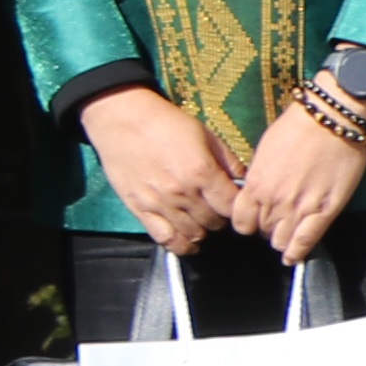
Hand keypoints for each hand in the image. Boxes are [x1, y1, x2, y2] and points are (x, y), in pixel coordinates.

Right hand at [77, 84, 247, 255]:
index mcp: (202, 172)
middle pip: (214, 222)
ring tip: (201, 220)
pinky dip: (180, 245)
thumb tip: (243, 180)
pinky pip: (165, 239)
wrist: (121, 120)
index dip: (238, 207)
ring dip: (202, 230)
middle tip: (216, 208)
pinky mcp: (140, 209)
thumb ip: (227, 160)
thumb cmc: (164, 123)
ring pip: (193, 234)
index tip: (235, 202)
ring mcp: (160, 204)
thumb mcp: (205, 134)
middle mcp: (183, 193)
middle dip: (220, 217)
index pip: (231, 206)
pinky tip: (187, 242)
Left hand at [232, 103, 365, 262]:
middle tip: (275, 222)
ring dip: (281, 239)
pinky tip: (294, 258)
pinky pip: (306, 241)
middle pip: (262, 231)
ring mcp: (299, 207)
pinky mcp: (325, 210)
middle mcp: (273, 201)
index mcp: (255, 185)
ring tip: (286, 235)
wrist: (331, 120)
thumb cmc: (297, 128)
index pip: (241, 221)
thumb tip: (256, 192)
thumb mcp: (264, 152)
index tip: (254, 220)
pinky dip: (298, 253)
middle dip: (266, 228)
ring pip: (281, 240)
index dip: (247, 223)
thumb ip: (258, 177)